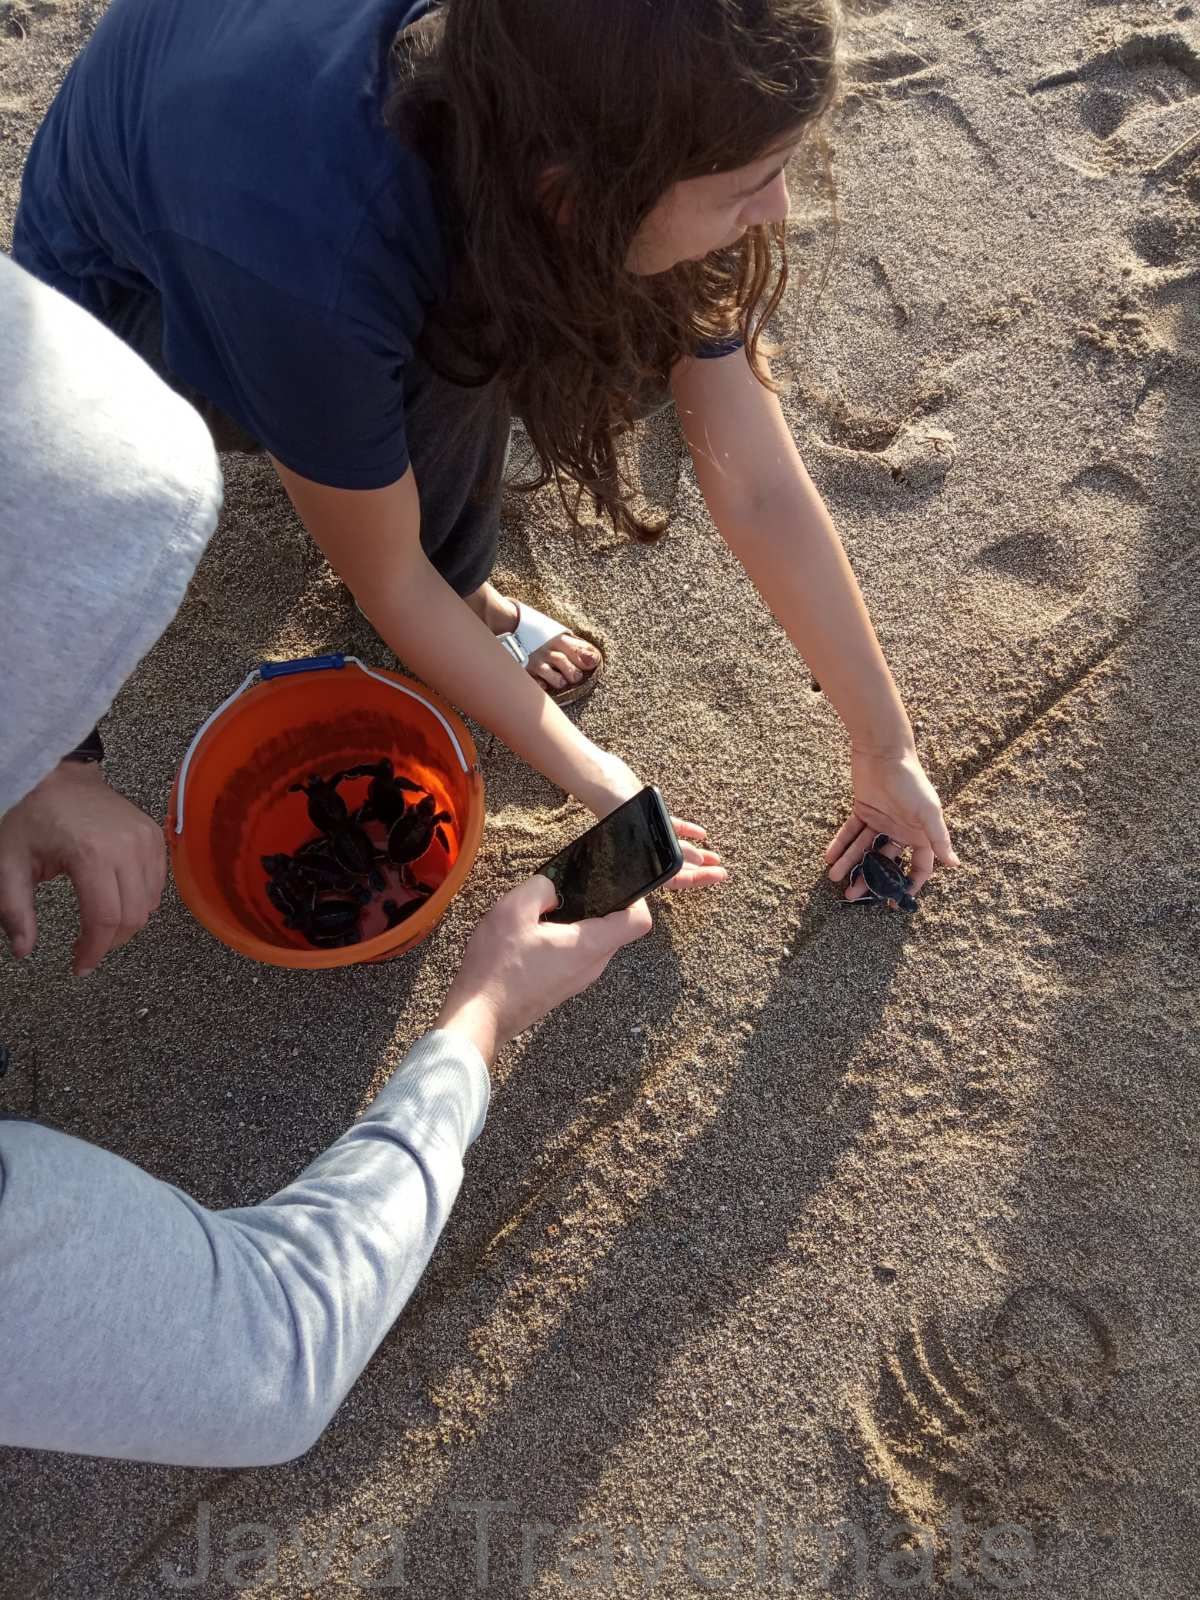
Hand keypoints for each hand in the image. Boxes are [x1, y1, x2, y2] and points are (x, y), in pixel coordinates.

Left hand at [0, 763, 166, 974]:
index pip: (104, 919)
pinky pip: (157, 883)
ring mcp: (145, 839)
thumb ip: (14, 910)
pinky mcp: (154, 836)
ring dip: (126, 923)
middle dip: (110, 943)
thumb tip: (23, 950)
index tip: (80, 966)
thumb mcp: (9, 863)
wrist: (58, 775)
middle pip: (132, 916)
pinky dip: (141, 901)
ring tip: (99, 926)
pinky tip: (116, 901)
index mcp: (91, 854)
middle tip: (87, 951)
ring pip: (149, 904)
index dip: (94, 951)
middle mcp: (126, 846)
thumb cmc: (32, 815)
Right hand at [435, 874, 652, 1060]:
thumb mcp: (513, 910)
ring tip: (541, 916)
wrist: (479, 1015)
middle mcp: (592, 966)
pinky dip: (561, 940)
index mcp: (590, 946)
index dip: (633, 897)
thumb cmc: (497, 968)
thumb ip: (542, 887)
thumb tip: (554, 888)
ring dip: (574, 923)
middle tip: (563, 895)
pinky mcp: (562, 986)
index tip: (611, 884)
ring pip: (592, 942)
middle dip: (595, 905)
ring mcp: (578, 980)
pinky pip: (574, 956)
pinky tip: (531, 936)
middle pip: (615, 929)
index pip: (639, 922)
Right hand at [579, 754, 727, 892]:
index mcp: (640, 861)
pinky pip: (671, 829)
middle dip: (701, 870)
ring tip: (715, 858)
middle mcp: (644, 852)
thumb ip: (670, 848)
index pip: (672, 879)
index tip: (717, 876)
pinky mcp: (649, 818)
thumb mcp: (644, 832)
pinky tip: (702, 835)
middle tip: (721, 872)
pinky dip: (687, 831)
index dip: (696, 880)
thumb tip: (699, 860)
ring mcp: (647, 835)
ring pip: (676, 849)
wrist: (604, 781)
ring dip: (697, 854)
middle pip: (676, 868)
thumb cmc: (617, 807)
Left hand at [825, 746, 959, 901]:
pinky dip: (839, 844)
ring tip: (834, 878)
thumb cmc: (911, 781)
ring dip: (849, 863)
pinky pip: (850, 832)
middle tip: (853, 896)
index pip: (918, 866)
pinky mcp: (862, 811)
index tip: (895, 902)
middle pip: (884, 862)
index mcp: (920, 833)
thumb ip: (938, 838)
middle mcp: (900, 831)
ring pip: (863, 849)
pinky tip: (828, 857)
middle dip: (870, 879)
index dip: (909, 884)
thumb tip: (955, 864)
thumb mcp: (928, 811)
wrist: (884, 753)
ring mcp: (881, 822)